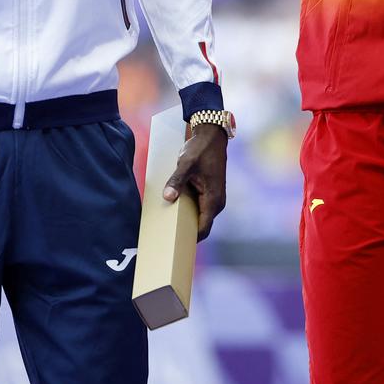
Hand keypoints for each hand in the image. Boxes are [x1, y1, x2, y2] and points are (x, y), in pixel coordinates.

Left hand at [163, 124, 227, 241]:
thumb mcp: (186, 164)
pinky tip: (174, 209)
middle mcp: (217, 202)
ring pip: (199, 217)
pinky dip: (188, 212)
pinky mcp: (209, 193)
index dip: (190, 240)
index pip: (203, 229)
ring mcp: (214, 198)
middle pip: (201, 226)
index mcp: (214, 200)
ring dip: (186, 221)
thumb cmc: (201, 149)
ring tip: (168, 225)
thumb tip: (168, 197)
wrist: (212, 136)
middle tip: (166, 239)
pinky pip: (199, 209)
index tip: (176, 248)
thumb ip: (177, 181)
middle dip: (185, 233)